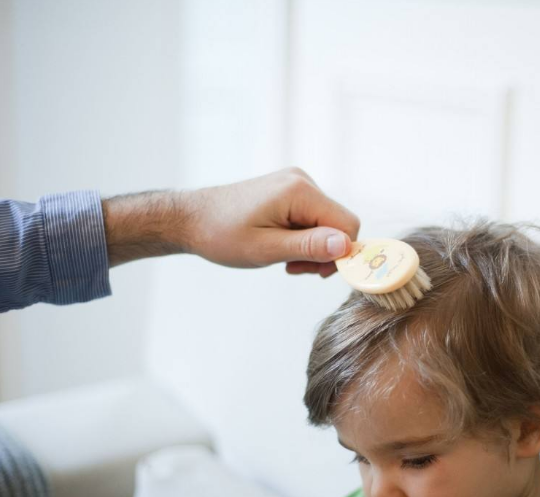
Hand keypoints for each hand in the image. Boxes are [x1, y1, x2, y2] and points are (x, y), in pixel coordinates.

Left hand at [102, 167, 359, 274]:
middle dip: (323, 252)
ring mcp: (297, 183)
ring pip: (327, 224)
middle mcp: (302, 181)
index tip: (312, 273)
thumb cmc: (222, 235)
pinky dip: (303, 237)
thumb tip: (346, 246)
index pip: (347, 225)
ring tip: (284, 259)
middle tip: (293, 268)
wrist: (192, 218)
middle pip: (339, 224)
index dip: (340, 254)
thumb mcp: (266, 249)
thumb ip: (308, 246)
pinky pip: (313, 218)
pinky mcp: (290, 190)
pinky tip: (281, 246)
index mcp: (300, 191)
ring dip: (312, 248)